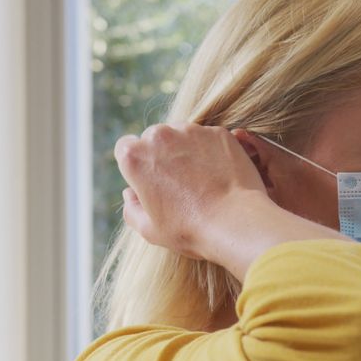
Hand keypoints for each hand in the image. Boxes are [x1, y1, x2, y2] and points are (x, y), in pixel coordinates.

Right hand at [114, 123, 272, 259]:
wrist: (234, 222)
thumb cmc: (189, 229)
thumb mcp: (149, 229)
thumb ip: (132, 208)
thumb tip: (131, 193)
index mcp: (134, 156)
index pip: (126, 148)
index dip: (138, 164)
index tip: (151, 179)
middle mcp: (160, 136)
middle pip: (155, 138)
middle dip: (162, 154)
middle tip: (179, 182)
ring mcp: (191, 131)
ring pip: (183, 134)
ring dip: (188, 150)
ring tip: (202, 180)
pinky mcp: (219, 133)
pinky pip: (210, 138)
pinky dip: (212, 151)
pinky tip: (219, 174)